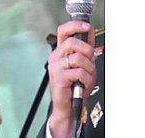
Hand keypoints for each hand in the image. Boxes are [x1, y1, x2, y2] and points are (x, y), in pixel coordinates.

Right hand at [47, 20, 96, 137]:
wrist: (69, 105)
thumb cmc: (75, 86)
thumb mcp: (85, 64)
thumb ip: (86, 48)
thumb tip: (89, 31)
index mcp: (61, 52)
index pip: (64, 31)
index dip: (75, 25)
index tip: (87, 27)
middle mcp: (55, 58)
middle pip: (72, 42)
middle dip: (87, 50)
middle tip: (89, 61)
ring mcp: (55, 68)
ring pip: (78, 57)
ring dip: (88, 68)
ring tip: (85, 76)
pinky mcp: (58, 78)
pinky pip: (79, 72)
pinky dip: (86, 79)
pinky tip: (82, 83)